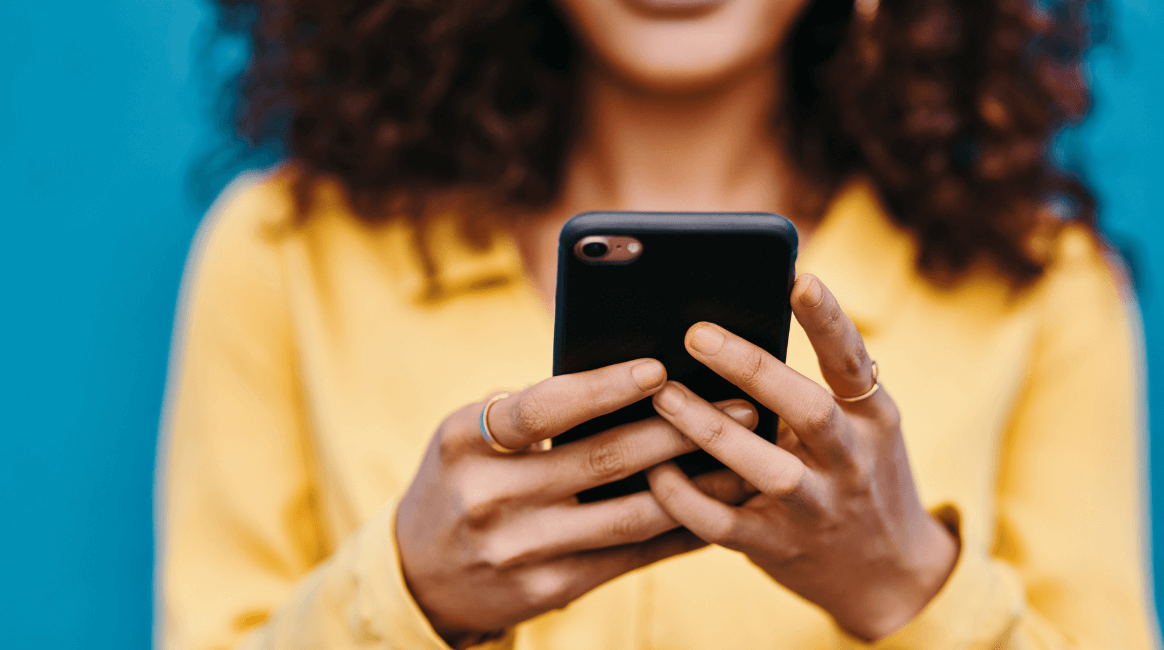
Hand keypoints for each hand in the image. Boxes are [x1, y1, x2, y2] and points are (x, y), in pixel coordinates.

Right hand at [396, 359, 757, 647]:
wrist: (419, 575)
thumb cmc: (461, 480)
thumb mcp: (469, 437)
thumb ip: (530, 411)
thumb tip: (634, 379)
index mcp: (465, 442)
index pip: (541, 408)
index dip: (603, 388)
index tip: (659, 367)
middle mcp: (489, 497)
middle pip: (601, 459)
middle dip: (679, 430)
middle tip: (740, 404)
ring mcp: (520, 550)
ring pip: (628, 514)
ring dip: (696, 485)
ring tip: (745, 457)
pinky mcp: (548, 589)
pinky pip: (629, 556)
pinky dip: (677, 531)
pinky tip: (716, 507)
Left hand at [645, 274, 960, 640]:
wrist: (889, 574)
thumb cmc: (856, 475)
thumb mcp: (860, 428)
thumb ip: (815, 387)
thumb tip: (740, 325)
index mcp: (872, 418)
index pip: (852, 362)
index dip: (828, 321)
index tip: (800, 278)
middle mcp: (851, 461)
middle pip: (807, 409)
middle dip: (751, 369)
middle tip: (695, 333)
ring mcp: (817, 508)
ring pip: (764, 468)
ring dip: (709, 429)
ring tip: (663, 394)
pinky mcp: (779, 548)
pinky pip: (724, 525)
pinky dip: (686, 499)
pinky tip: (654, 471)